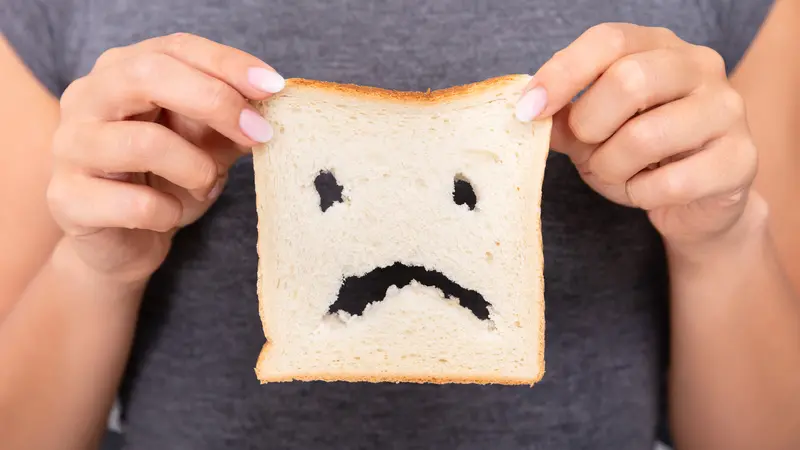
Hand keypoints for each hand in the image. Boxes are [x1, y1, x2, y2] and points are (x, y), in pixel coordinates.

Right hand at [48, 33, 283, 282]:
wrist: (124, 244)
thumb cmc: (166, 183)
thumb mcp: (206, 145)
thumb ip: (231, 121)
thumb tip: (271, 102)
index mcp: (122, 72)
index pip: (176, 48)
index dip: (228, 63)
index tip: (274, 86)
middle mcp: (87, 98)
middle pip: (148, 75)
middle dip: (215, 101)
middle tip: (259, 133)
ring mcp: (70, 146)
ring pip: (144, 142)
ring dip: (195, 168)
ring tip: (205, 182)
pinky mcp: (67, 198)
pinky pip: (135, 204)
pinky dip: (168, 213)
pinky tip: (168, 215)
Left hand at [516, 23, 759, 248]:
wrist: (696, 201)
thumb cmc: (639, 156)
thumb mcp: (593, 130)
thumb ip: (564, 117)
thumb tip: (529, 113)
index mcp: (659, 47)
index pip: (609, 40)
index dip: (562, 74)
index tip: (528, 110)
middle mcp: (700, 67)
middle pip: (629, 80)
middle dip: (589, 125)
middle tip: (585, 148)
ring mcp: (727, 110)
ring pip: (646, 136)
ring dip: (611, 166)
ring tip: (615, 174)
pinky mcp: (740, 159)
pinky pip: (672, 182)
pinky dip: (641, 194)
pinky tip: (645, 191)